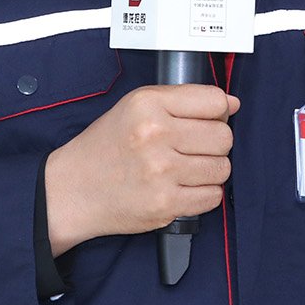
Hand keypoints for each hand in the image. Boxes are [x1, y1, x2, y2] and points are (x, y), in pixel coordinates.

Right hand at [41, 84, 238, 254]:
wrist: (72, 189)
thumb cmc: (106, 146)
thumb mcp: (136, 106)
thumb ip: (184, 99)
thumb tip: (232, 103)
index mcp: (148, 104)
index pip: (215, 101)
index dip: (218, 111)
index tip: (209, 119)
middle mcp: (155, 135)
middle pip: (223, 136)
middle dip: (214, 143)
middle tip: (193, 148)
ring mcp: (160, 172)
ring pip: (222, 168)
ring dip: (210, 170)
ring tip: (186, 169)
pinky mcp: (164, 204)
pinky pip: (212, 197)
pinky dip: (203, 194)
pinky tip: (183, 187)